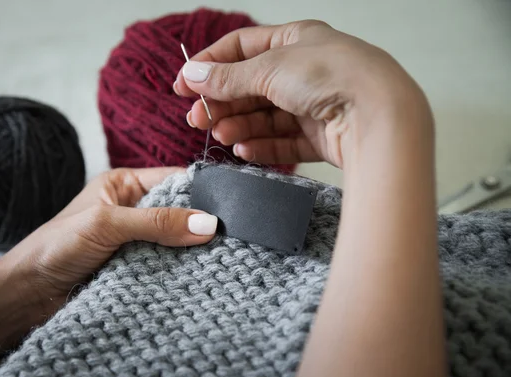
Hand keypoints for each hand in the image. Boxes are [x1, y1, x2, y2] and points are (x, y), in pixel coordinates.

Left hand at [3, 167, 216, 314]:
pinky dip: (180, 271)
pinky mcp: (136, 268)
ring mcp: (135, 241)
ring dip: (191, 251)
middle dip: (200, 224)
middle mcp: (133, 210)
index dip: (202, 190)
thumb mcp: (108, 225)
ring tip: (223, 258)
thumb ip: (156, 222)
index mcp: (124, 185)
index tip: (231, 205)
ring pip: (176, 241)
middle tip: (232, 236)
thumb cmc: (56, 247)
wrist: (27, 294)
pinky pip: (167, 266)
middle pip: (179, 211)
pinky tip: (199, 277)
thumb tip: (207, 224)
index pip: (174, 179)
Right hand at [174, 20, 429, 167]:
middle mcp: (306, 70)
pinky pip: (284, 140)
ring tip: (220, 135)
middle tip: (197, 119)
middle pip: (251, 86)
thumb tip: (193, 76)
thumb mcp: (270, 69)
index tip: (182, 86)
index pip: (242, 48)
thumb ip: (229, 77)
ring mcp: (315, 104)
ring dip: (239, 126)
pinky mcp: (322, 135)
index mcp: (296, 40)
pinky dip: (262, 146)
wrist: (379, 117)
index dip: (210, 66)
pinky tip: (243, 150)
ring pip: (266, 116)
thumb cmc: (333, 77)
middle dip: (222, 102)